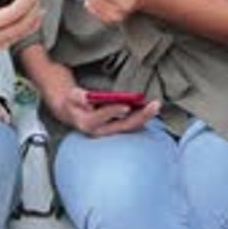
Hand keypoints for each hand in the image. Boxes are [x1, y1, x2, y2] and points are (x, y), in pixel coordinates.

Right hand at [40, 62, 159, 135]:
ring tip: (156, 105)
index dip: (114, 110)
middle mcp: (101, 131)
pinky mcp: (117, 129)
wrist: (74, 113)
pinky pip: (132, 125)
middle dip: (140, 115)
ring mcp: (111, 132)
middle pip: (123, 125)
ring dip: (144, 117)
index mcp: (88, 123)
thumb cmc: (74, 102)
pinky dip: (142, 117)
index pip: (103, 117)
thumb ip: (78, 97)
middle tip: (153, 104)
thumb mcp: (72, 96)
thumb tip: (87, 98)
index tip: (126, 105)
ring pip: (131, 126)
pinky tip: (151, 108)